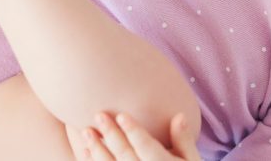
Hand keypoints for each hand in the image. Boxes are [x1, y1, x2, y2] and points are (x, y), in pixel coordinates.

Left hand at [82, 112, 200, 160]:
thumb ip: (184, 141)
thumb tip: (179, 115)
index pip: (148, 148)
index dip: (135, 133)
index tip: (121, 115)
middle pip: (127, 156)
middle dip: (112, 136)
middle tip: (98, 115)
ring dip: (98, 150)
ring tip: (86, 131)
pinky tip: (86, 151)